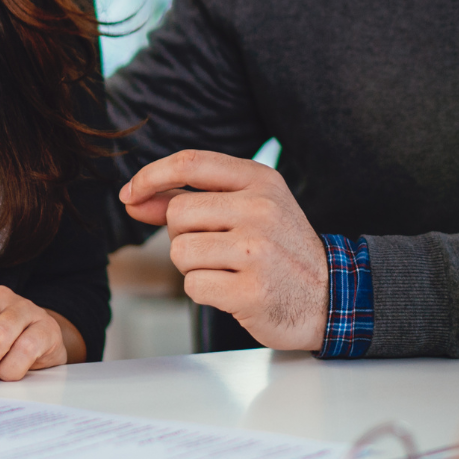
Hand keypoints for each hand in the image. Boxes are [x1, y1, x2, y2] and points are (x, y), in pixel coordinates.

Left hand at [119, 150, 328, 350]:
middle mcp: (260, 209)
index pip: (190, 162)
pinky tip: (234, 290)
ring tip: (228, 270)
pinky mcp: (251, 290)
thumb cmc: (280, 250)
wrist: (328, 296)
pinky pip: (194, 287)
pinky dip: (205, 293)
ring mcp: (257, 250)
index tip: (130, 194)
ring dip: (193, 268)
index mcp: (260, 180)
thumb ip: (191, 200)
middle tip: (217, 249)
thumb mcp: (248, 210)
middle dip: (183, 236)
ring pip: (181, 253)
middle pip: (178, 214)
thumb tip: (134, 198)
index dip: (151, 175)